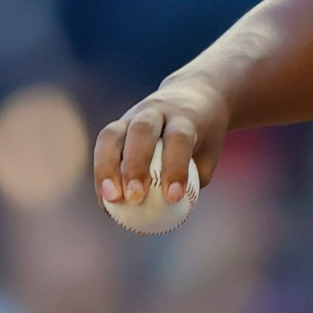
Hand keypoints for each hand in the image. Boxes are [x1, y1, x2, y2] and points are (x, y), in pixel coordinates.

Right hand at [95, 76, 229, 209]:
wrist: (193, 95)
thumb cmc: (204, 134)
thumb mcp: (210, 154)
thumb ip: (192, 181)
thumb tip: (168, 217)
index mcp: (186, 116)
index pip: (179, 138)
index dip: (175, 167)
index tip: (174, 198)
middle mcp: (157, 111)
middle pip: (141, 132)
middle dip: (135, 166)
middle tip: (136, 198)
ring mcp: (133, 114)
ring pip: (113, 134)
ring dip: (107, 168)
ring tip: (111, 200)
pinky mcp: (118, 123)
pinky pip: (104, 146)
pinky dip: (102, 173)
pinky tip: (106, 200)